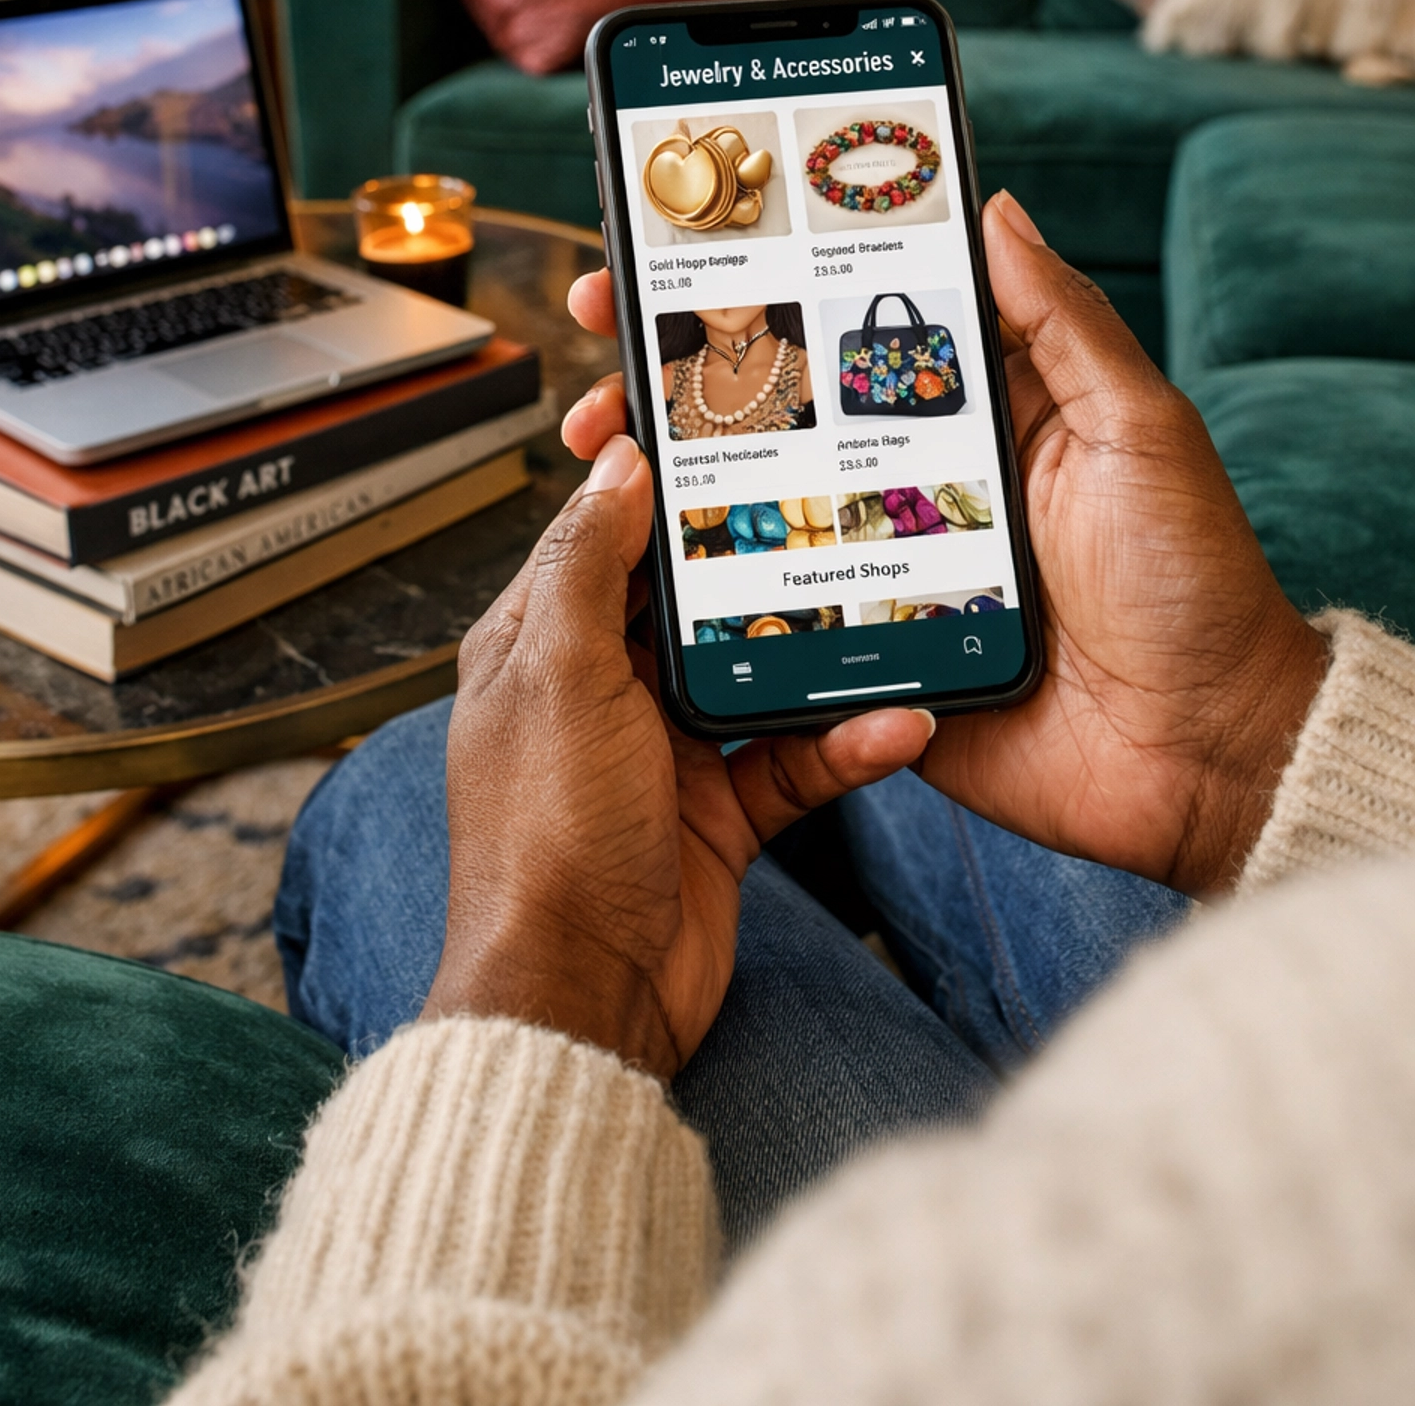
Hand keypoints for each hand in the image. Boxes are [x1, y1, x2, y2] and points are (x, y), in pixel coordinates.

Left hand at [422, 434, 933, 1077]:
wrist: (583, 1001)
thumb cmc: (544, 843)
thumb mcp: (561, 676)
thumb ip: (591, 565)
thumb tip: (616, 462)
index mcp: (538, 645)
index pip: (600, 535)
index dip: (653, 481)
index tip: (721, 430)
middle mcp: (598, 691)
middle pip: (687, 598)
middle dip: (756, 559)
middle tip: (830, 500)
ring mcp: (662, 753)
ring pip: (755, 674)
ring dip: (819, 654)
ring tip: (886, 607)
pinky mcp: (719, 813)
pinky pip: (793, 759)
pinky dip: (843, 744)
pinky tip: (894, 723)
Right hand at [562, 194, 1326, 897]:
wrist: (1206, 753)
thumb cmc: (1191, 581)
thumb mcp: (1138, 429)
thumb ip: (1061, 324)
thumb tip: (996, 207)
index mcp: (972, 415)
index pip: (845, 332)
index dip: (763, 290)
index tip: (673, 252)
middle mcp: (913, 484)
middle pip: (776, 417)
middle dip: (679, 378)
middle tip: (601, 340)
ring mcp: (883, 573)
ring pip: (757, 514)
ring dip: (671, 483)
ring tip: (600, 445)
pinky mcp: (869, 661)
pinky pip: (776, 624)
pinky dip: (710, 601)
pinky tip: (642, 567)